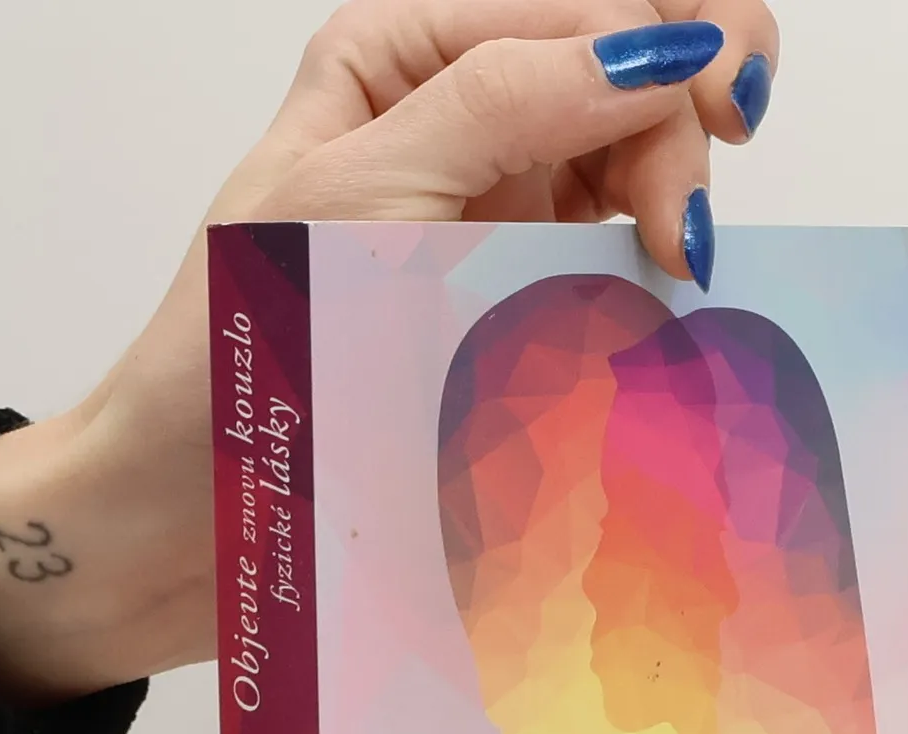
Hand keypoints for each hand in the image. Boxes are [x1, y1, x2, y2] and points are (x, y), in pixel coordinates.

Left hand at [0, 0, 779, 704]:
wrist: (183, 510)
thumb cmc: (233, 353)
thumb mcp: (358, 193)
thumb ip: (504, 102)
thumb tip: (662, 50)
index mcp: (407, 56)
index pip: (588, 13)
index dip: (678, 51)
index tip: (725, 129)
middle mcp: (458, 124)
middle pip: (628, 87)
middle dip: (677, 141)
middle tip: (686, 246)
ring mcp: (494, 220)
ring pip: (638, 178)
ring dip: (671, 218)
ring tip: (668, 286)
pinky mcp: (512, 311)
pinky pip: (612, 271)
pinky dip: (651, 287)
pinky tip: (660, 311)